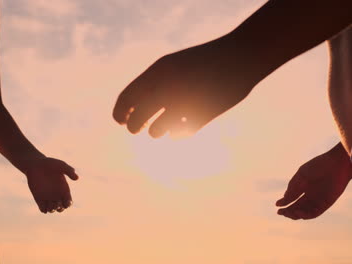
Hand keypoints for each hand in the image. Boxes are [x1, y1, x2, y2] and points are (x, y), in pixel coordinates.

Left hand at [25, 157, 78, 213]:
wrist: (35, 164)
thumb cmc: (50, 164)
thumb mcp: (61, 165)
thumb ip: (69, 171)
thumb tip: (77, 178)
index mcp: (63, 189)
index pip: (68, 201)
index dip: (68, 204)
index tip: (65, 202)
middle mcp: (56, 194)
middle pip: (61, 208)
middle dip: (60, 209)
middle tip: (57, 203)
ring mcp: (47, 197)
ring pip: (52, 210)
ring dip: (52, 210)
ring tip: (50, 204)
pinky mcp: (38, 198)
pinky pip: (42, 209)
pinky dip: (44, 210)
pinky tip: (43, 205)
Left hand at [113, 36, 254, 137]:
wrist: (241, 56)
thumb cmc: (202, 61)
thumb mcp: (173, 66)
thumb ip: (151, 84)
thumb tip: (129, 110)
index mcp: (159, 71)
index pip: (126, 98)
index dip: (119, 113)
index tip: (120, 121)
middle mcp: (169, 86)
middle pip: (137, 118)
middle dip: (133, 127)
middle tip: (136, 129)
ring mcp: (187, 102)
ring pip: (157, 131)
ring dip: (156, 132)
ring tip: (160, 127)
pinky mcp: (204, 116)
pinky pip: (179, 135)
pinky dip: (176, 134)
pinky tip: (180, 127)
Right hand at [276, 143, 351, 219]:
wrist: (336, 164)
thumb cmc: (318, 167)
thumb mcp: (301, 176)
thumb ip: (293, 189)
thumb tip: (282, 200)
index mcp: (303, 187)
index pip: (292, 199)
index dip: (284, 203)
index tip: (277, 205)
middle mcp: (310, 195)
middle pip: (297, 207)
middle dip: (288, 211)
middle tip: (280, 213)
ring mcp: (318, 200)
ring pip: (305, 212)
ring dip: (296, 215)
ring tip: (289, 213)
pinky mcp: (326, 203)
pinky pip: (315, 213)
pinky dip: (306, 215)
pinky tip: (299, 213)